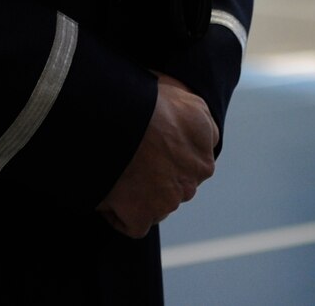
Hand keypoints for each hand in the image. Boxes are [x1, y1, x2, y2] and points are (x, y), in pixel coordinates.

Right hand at [96, 73, 218, 237]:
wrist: (113, 119)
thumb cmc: (137, 97)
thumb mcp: (175, 89)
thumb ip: (187, 111)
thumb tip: (177, 118)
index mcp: (205, 136)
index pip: (194, 151)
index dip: (171, 150)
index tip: (151, 145)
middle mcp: (198, 169)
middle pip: (179, 180)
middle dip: (160, 175)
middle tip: (131, 159)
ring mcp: (173, 197)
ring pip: (160, 202)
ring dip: (141, 194)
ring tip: (117, 171)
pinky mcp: (146, 216)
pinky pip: (134, 224)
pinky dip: (120, 215)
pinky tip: (109, 193)